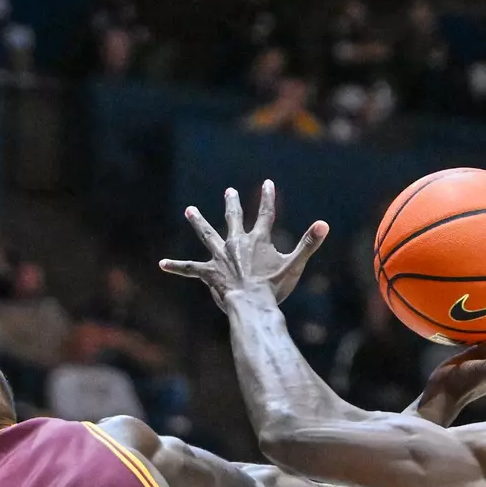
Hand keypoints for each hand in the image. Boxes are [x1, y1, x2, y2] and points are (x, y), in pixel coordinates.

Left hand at [159, 180, 328, 306]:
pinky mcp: (209, 272)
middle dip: (232, 204)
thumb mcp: (294, 265)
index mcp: (257, 240)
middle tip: (229, 191)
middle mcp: (236, 243)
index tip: (267, 183)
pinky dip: (176, 267)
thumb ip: (308, 243)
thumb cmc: (274, 287)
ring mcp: (220, 256)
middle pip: (233, 218)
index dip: (268, 198)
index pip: (266, 214)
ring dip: (198, 222)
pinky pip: (190, 269)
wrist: (251, 303)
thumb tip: (324, 224)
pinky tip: (161, 264)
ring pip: (207, 235)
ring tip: (189, 210)